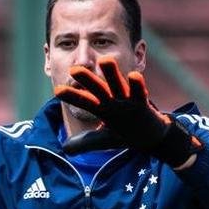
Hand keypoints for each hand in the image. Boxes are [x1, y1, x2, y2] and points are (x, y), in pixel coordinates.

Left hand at [54, 56, 201, 167]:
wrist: (150, 137)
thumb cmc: (125, 133)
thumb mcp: (103, 139)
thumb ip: (85, 142)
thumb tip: (65, 148)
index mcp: (103, 108)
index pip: (85, 101)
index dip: (72, 96)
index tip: (57, 91)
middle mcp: (113, 101)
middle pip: (98, 88)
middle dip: (87, 80)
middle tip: (74, 69)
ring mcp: (127, 100)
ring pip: (118, 85)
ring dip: (112, 73)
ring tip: (104, 60)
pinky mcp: (142, 104)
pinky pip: (139, 93)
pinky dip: (137, 85)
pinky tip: (134, 75)